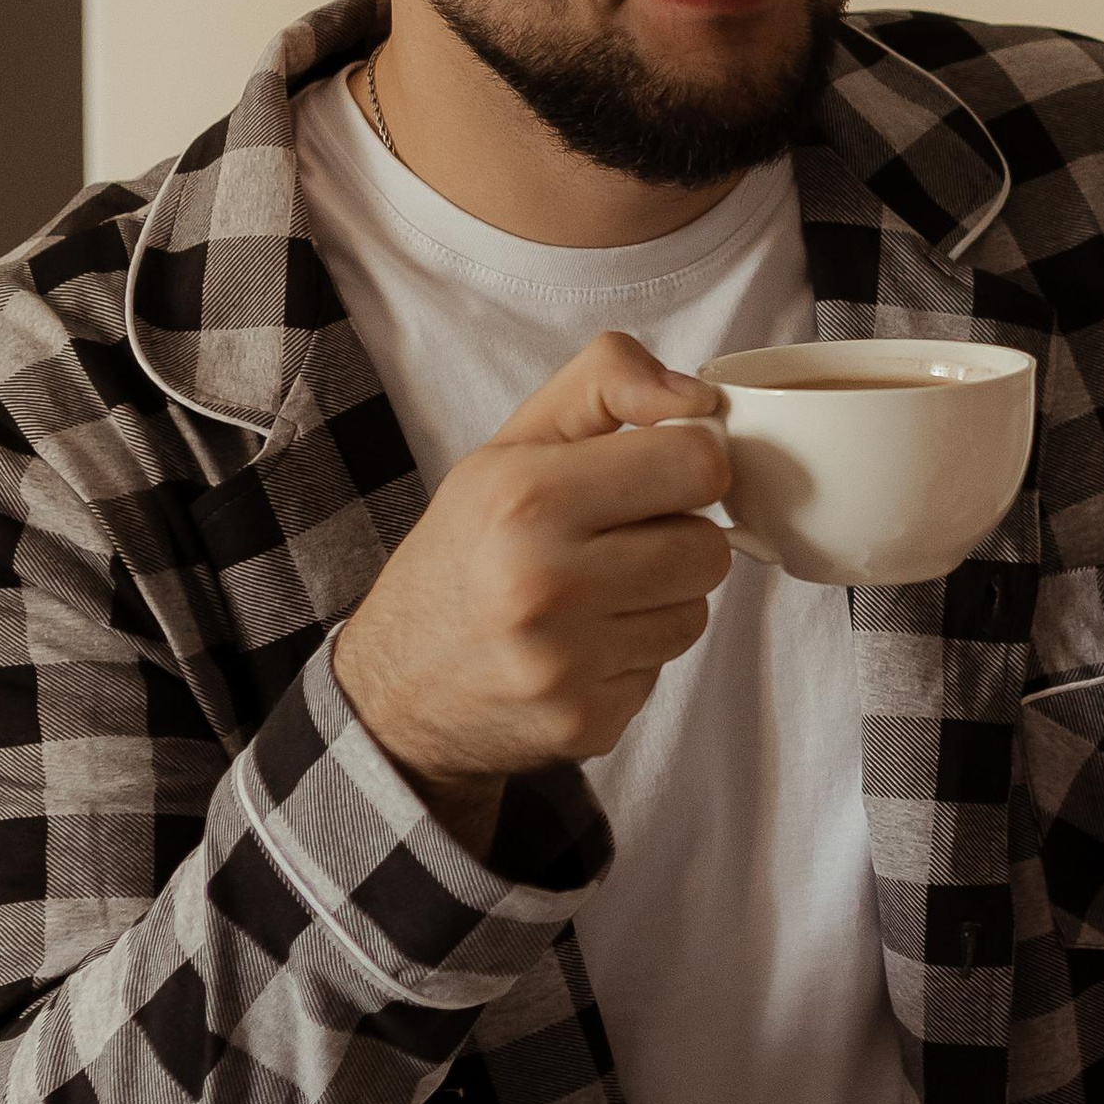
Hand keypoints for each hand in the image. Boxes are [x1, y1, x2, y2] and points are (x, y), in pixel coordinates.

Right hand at [333, 333, 735, 856]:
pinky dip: (632, 656)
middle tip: (613, 543)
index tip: (652, 474)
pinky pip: (664, 671)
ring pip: (696, 612)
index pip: (696, 464)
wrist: (394, 688)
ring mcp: (566, 664)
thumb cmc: (467, 550)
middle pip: (710, 547)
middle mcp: (544, 583)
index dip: (686, 463)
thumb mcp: (512, 444)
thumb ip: (606, 381)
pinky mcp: (586, 722)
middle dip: (674, 538)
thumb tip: (699, 400)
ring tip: (590, 596)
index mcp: (526, 496)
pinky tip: (578, 648)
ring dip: (658, 601)